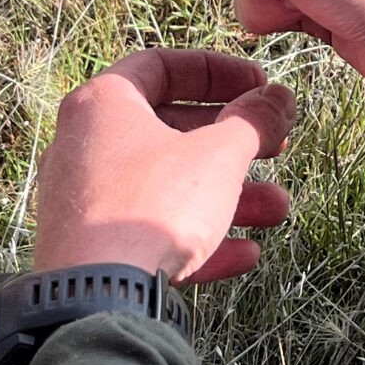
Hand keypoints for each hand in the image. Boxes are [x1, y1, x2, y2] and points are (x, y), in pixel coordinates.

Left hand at [34, 48, 294, 283]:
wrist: (95, 299)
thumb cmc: (153, 206)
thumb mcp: (217, 156)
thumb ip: (254, 122)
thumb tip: (280, 98)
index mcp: (103, 103)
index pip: (162, 66)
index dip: (218, 71)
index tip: (259, 85)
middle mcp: (84, 144)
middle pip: (168, 129)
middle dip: (231, 141)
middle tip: (275, 145)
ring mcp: (83, 200)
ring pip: (166, 186)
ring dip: (226, 195)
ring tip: (277, 209)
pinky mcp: (89, 249)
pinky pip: (150, 231)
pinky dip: (197, 235)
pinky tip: (245, 255)